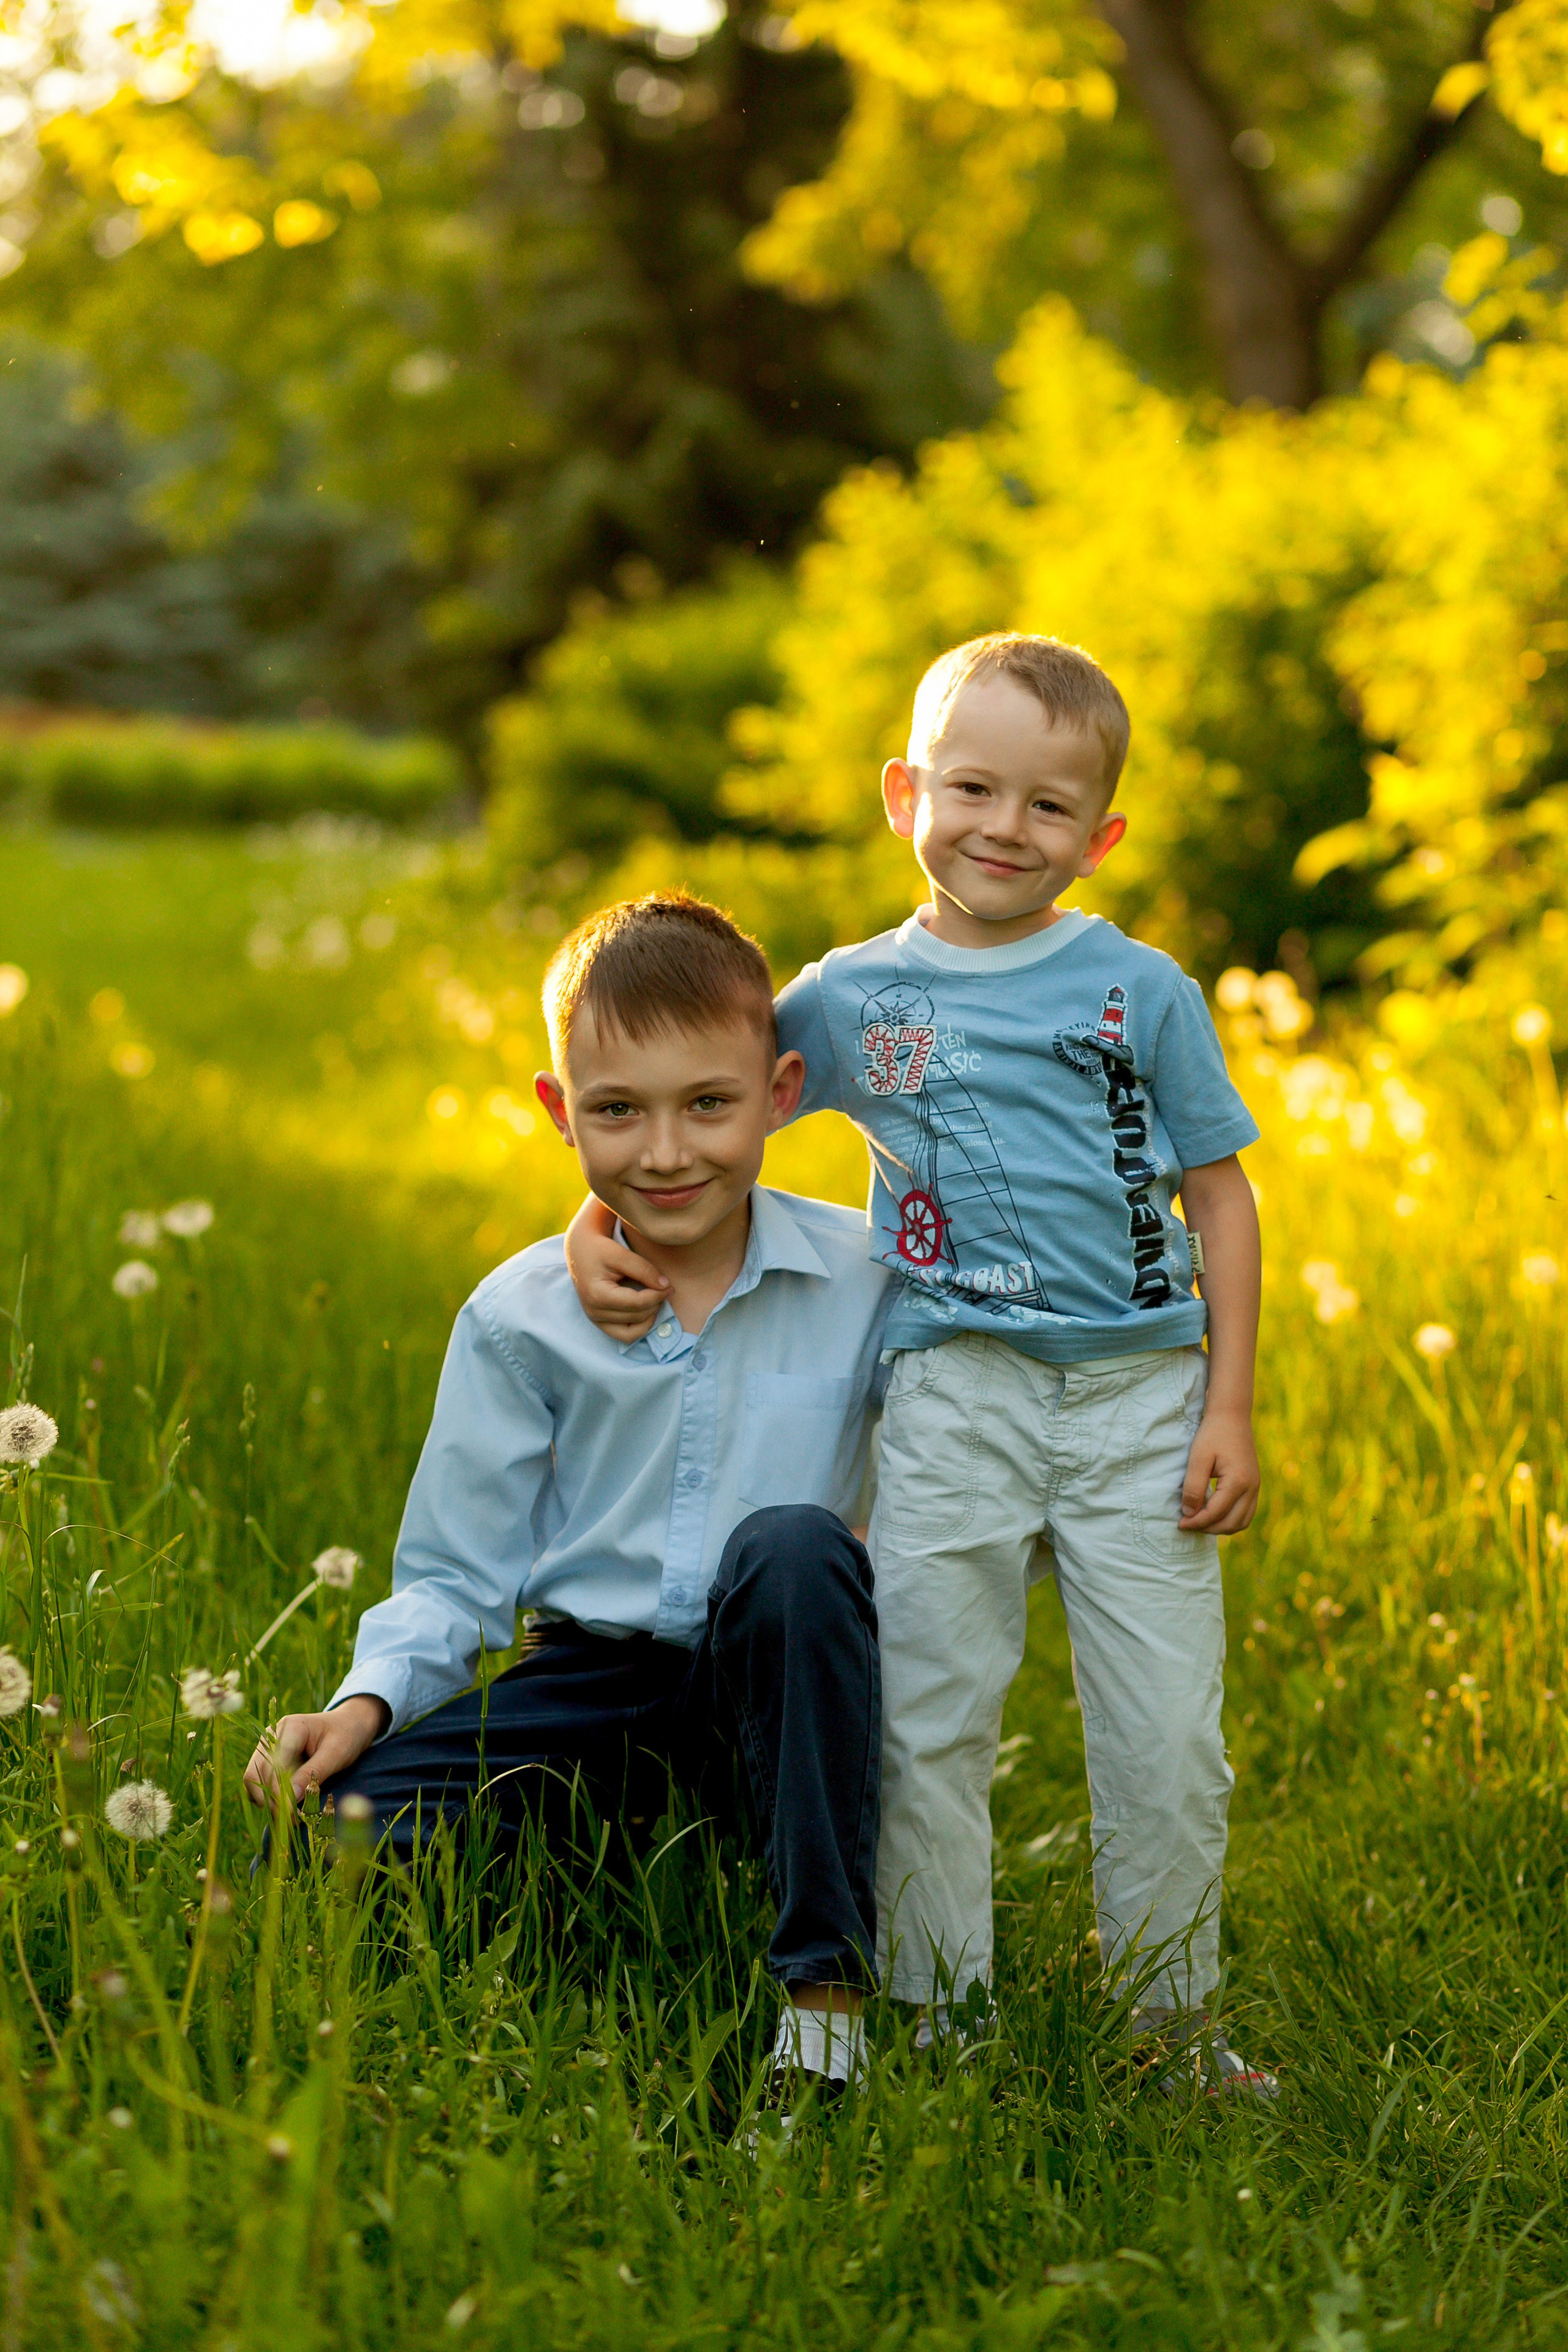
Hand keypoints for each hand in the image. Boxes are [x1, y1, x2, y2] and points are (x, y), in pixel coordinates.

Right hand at [242, 1695, 388, 1807]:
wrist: (349, 1724)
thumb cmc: (346, 1736)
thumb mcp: (336, 1754)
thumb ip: (312, 1774)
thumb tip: (289, 1800)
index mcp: (291, 1727)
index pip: (273, 1763)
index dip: (278, 1791)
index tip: (291, 1813)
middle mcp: (273, 1736)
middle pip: (254, 1773)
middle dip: (269, 1799)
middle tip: (291, 1820)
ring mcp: (268, 1747)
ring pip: (253, 1780)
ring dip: (268, 1801)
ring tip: (291, 1817)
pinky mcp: (269, 1759)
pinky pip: (261, 1782)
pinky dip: (270, 1797)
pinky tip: (289, 1806)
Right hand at [563, 1192, 667, 1341]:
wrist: (580, 1251)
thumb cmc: (600, 1250)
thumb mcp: (621, 1254)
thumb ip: (644, 1269)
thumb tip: (665, 1286)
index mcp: (597, 1295)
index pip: (637, 1303)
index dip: (658, 1295)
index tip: (669, 1285)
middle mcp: (594, 1312)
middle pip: (637, 1317)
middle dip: (656, 1304)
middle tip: (664, 1289)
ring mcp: (595, 1320)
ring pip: (632, 1333)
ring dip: (649, 1318)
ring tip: (654, 1300)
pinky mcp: (599, 1322)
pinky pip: (624, 1335)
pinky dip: (639, 1327)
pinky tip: (645, 1310)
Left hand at [1178, 1407, 1259, 1533]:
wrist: (1232, 1416)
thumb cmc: (1212, 1434)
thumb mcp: (1197, 1458)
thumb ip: (1193, 1487)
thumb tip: (1189, 1514)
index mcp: (1239, 1481)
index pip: (1216, 1513)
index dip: (1196, 1522)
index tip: (1180, 1523)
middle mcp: (1252, 1488)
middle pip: (1231, 1523)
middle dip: (1208, 1528)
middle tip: (1188, 1523)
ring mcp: (1255, 1487)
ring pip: (1241, 1522)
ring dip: (1220, 1527)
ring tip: (1200, 1521)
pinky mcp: (1254, 1485)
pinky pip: (1246, 1513)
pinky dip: (1230, 1519)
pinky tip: (1213, 1514)